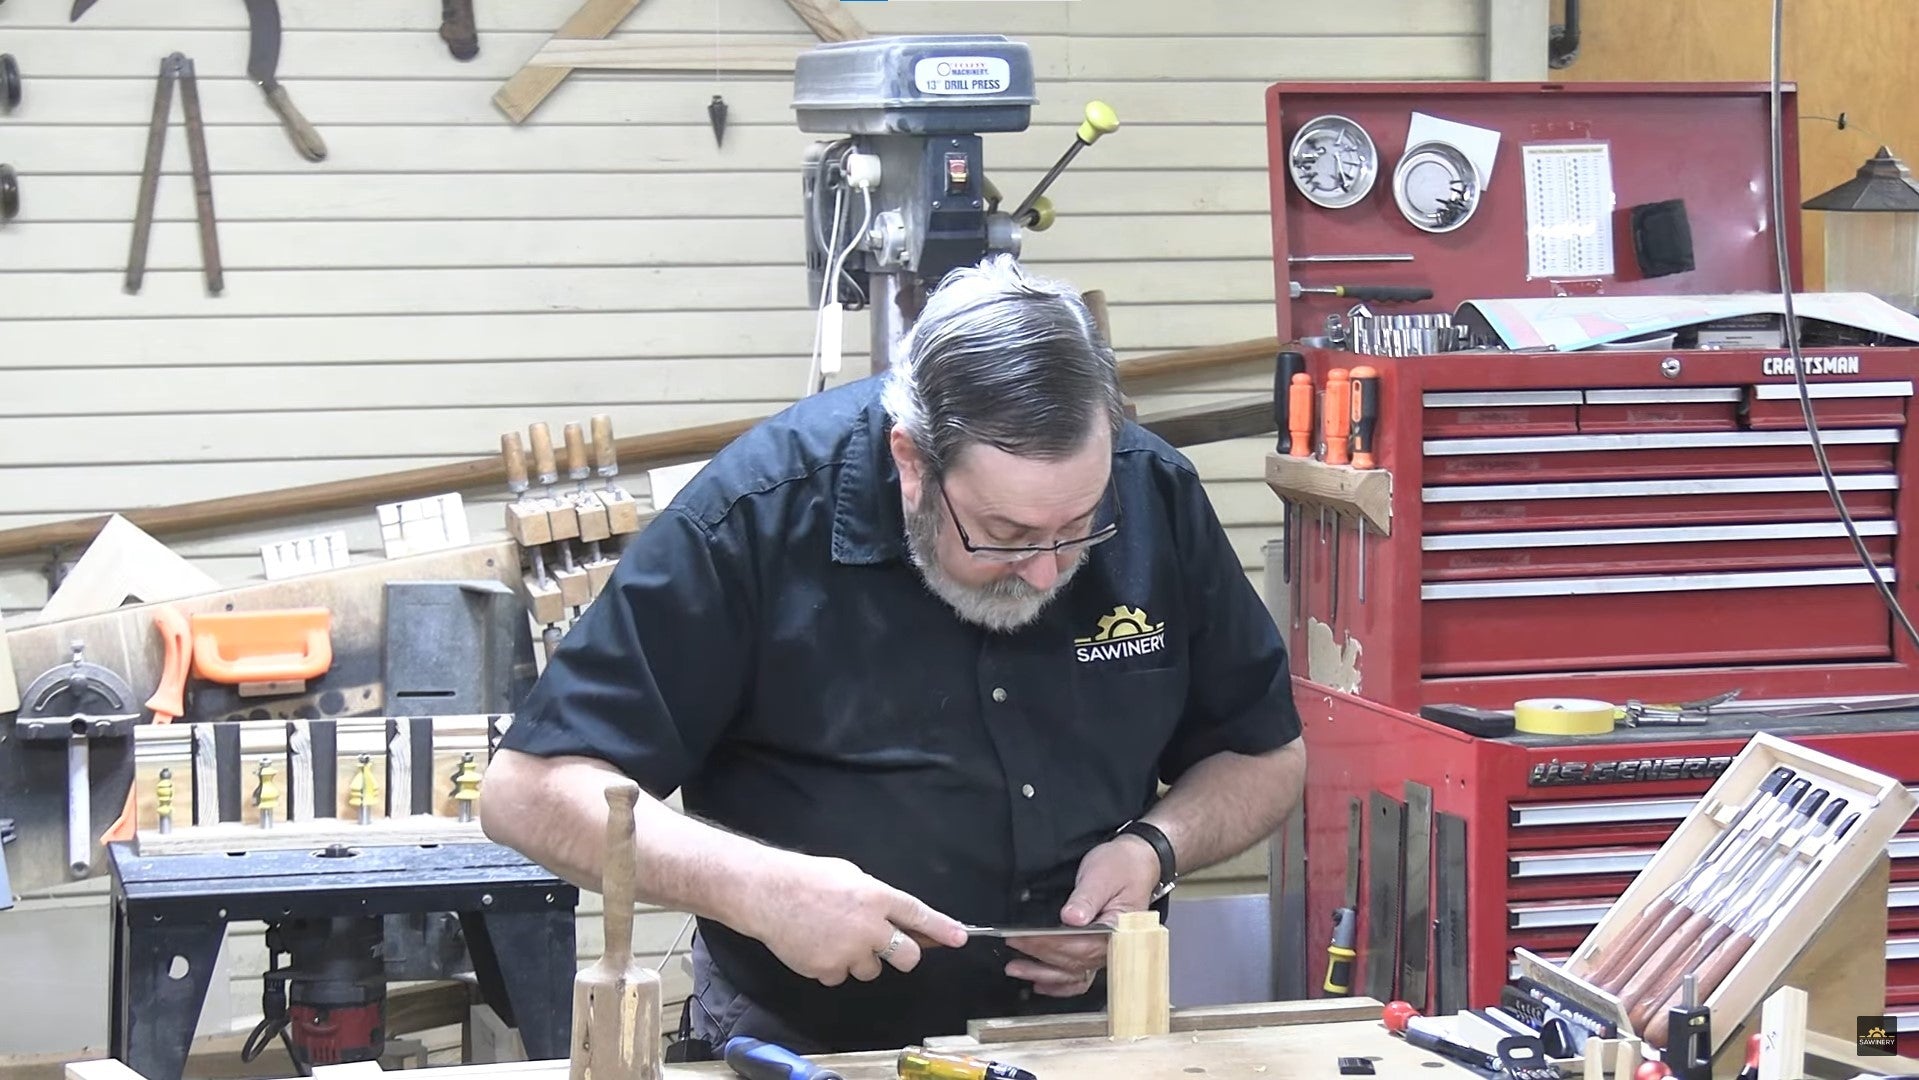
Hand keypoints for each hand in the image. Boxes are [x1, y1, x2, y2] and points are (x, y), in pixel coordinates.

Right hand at [740, 851, 968, 987]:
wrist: (766, 893)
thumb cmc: (806, 879)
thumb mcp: (849, 875)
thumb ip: (875, 897)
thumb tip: (895, 918)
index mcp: (875, 896)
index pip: (918, 915)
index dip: (942, 929)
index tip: (959, 938)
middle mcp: (868, 926)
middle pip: (906, 956)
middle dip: (903, 955)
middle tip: (889, 947)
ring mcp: (848, 951)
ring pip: (871, 970)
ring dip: (860, 959)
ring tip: (834, 937)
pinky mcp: (827, 969)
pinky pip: (840, 977)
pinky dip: (831, 966)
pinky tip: (816, 946)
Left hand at [1005, 834, 1159, 996]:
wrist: (1137, 864)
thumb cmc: (1122, 867)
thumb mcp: (1102, 876)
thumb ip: (1087, 898)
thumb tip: (1071, 918)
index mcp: (1118, 930)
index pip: (1081, 945)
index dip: (1050, 944)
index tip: (1024, 938)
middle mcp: (1113, 947)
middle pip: (1073, 960)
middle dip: (1040, 954)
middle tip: (1013, 943)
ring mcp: (1105, 952)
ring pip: (1072, 973)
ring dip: (1044, 973)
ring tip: (1016, 968)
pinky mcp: (1096, 951)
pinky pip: (1079, 977)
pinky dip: (1060, 985)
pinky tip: (1040, 984)